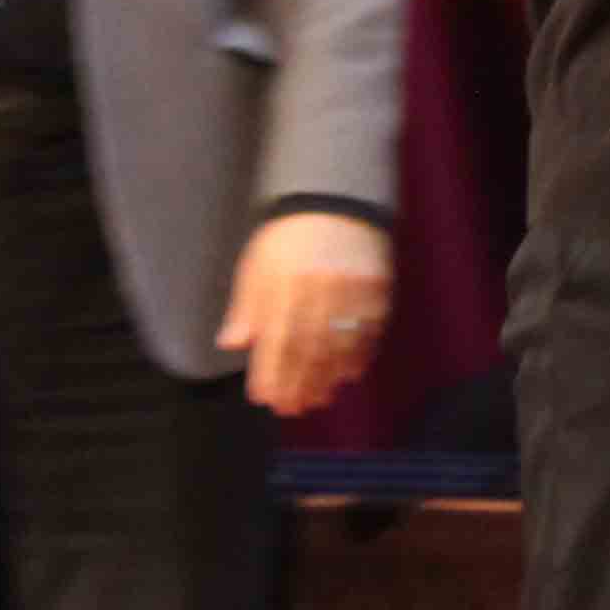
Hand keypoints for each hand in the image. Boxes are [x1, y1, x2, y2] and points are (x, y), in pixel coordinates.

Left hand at [218, 207, 394, 418]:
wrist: (332, 200)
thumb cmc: (288, 238)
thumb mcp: (256, 266)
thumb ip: (245, 307)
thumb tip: (232, 344)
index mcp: (284, 283)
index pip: (276, 338)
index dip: (271, 372)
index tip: (265, 398)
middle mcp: (318, 288)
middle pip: (308, 348)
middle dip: (298, 383)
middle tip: (291, 409)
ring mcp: (352, 289)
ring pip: (340, 344)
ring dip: (327, 377)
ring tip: (317, 399)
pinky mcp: (377, 287)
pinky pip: (369, 330)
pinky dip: (358, 356)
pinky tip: (347, 374)